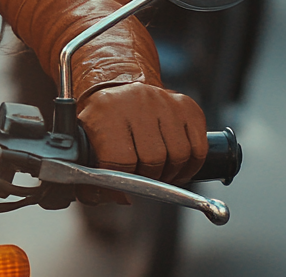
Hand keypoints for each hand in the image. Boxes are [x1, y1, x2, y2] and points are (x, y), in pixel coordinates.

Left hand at [78, 82, 206, 184]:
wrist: (119, 88)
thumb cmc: (103, 118)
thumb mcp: (86, 137)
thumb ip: (89, 168)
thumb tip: (101, 197)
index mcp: (106, 111)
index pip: (120, 159)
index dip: (121, 184)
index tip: (120, 194)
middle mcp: (137, 102)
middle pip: (153, 159)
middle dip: (149, 180)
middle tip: (143, 182)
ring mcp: (165, 102)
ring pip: (179, 155)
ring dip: (171, 174)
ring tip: (160, 175)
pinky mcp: (186, 106)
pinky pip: (199, 147)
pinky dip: (191, 165)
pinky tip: (177, 167)